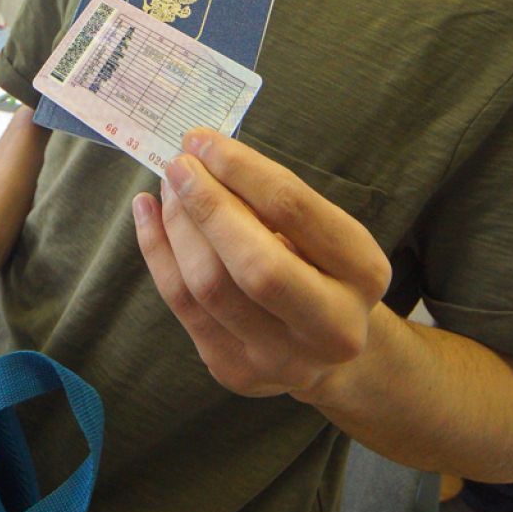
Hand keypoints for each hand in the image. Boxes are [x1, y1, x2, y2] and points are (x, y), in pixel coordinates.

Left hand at [132, 129, 391, 399]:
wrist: (330, 354)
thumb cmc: (322, 270)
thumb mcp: (323, 232)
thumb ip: (275, 202)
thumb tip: (204, 155)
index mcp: (364, 273)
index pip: (294, 210)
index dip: (242, 170)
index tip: (204, 141)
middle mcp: (331, 326)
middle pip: (255, 264)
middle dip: (207, 205)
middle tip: (178, 165)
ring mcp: (280, 358)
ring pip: (208, 287)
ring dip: (178, 225)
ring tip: (169, 187)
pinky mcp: (234, 370)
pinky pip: (181, 305)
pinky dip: (157, 251)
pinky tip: (148, 214)